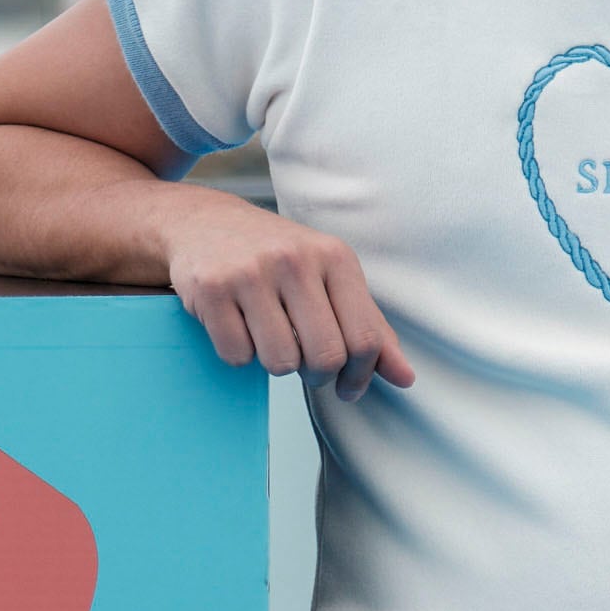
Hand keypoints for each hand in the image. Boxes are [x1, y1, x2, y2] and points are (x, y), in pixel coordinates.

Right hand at [156, 191, 413, 402]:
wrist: (204, 223)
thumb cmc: (277, 258)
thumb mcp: (331, 279)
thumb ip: (370, 328)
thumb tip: (405, 378)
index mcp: (335, 257)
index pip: (364, 339)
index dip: (359, 376)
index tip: (347, 387)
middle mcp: (295, 260)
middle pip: (325, 356)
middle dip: (317, 375)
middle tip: (306, 366)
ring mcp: (251, 272)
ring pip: (280, 361)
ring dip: (276, 364)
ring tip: (270, 338)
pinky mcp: (212, 288)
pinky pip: (237, 356)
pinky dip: (239, 354)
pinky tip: (238, 327)